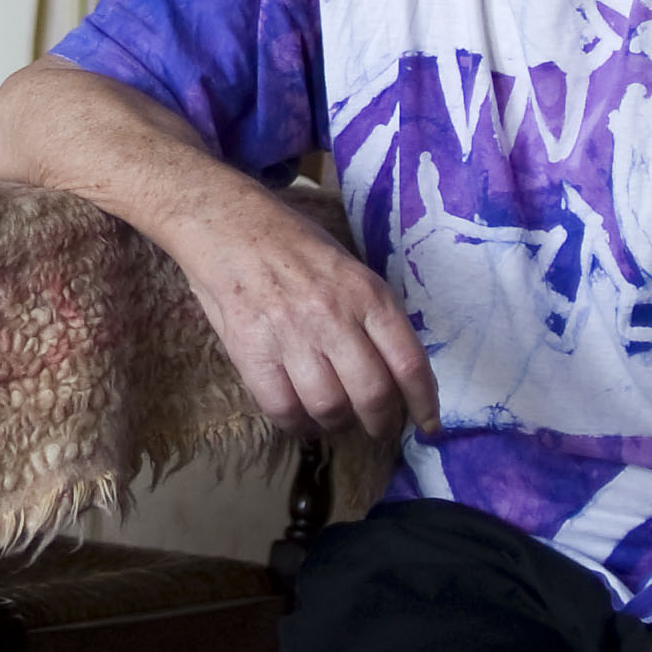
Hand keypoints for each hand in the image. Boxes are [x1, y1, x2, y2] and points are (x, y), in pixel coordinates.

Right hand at [163, 181, 438, 439]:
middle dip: (380, 423)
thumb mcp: (347, 267)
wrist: (224, 223)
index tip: (428, 425)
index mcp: (366, 292)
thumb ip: (372, 314)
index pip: (409, 362)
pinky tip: (300, 416)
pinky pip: (283, 409)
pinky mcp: (250, 350)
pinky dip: (297, 424)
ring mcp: (290, 334)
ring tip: (333, 416)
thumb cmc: (291, 245)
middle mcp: (333, 315)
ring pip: (330, 408)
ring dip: (337, 423)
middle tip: (376, 427)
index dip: (423, 404)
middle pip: (372, 395)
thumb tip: (396, 372)